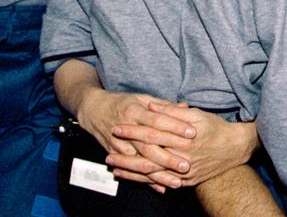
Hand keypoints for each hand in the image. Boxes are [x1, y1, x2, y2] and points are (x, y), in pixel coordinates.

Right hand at [77, 90, 197, 190]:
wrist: (94, 110)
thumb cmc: (122, 102)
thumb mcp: (142, 98)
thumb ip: (164, 105)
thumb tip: (186, 107)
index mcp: (135, 111)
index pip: (158, 120)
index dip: (175, 126)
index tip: (192, 133)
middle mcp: (126, 129)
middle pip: (149, 145)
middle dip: (168, 156)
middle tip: (186, 165)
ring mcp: (119, 144)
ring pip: (140, 162)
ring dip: (159, 174)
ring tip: (177, 181)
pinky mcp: (115, 155)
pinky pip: (132, 171)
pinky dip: (146, 181)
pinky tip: (161, 187)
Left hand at [106, 102, 256, 188]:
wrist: (236, 147)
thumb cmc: (215, 127)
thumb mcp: (195, 114)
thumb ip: (171, 111)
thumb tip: (150, 104)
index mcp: (181, 139)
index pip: (151, 135)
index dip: (132, 132)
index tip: (116, 128)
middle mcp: (182, 158)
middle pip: (148, 158)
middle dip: (126, 157)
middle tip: (107, 155)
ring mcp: (184, 173)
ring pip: (153, 174)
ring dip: (132, 172)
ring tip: (115, 169)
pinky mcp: (187, 181)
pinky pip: (163, 182)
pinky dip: (146, 182)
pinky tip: (133, 179)